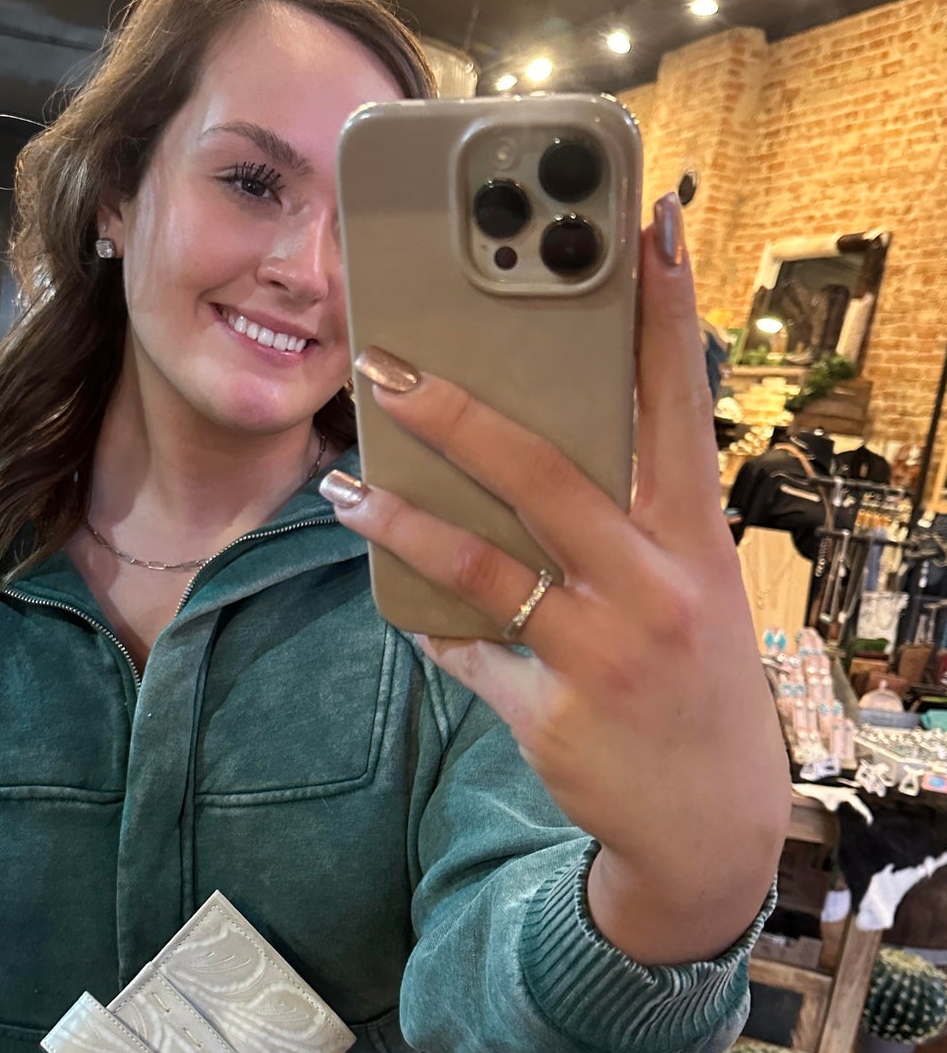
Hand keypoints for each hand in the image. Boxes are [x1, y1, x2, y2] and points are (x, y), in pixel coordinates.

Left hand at [321, 193, 787, 964]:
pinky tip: (396, 602)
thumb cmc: (689, 679)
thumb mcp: (689, 589)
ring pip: (482, 565)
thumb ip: (629, 521)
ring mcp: (601, 654)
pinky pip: (466, 656)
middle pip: (545, 475)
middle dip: (457, 412)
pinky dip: (429, 625)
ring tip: (344, 487)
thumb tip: (534, 448)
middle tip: (383, 365)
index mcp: (694, 539)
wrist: (708, 825)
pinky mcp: (551, 716)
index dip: (661, 314)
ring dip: (401, 520)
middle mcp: (655, 586)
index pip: (676, 405)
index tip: (642, 227)